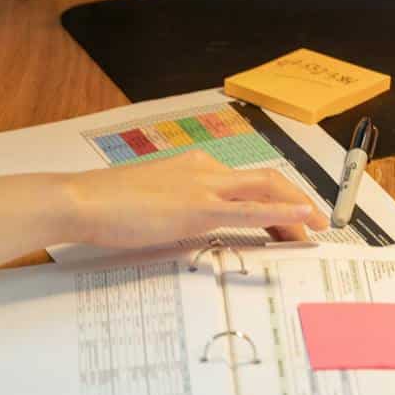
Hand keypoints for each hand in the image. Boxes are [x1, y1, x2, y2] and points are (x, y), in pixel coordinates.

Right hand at [62, 150, 328, 249]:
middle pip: (264, 179)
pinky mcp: (198, 209)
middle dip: (293, 199)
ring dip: (295, 207)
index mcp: (191, 167)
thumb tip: (175, 222)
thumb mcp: (145, 201)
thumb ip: (168, 206)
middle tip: (310, 223)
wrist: (80, 199)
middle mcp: (203, 170)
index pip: (241, 180)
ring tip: (314, 228)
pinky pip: (250, 211)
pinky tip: (301, 221)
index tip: (282, 215)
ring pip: (265, 189)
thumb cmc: (103, 204)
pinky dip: (281, 213)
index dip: (270, 196)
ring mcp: (202, 188)